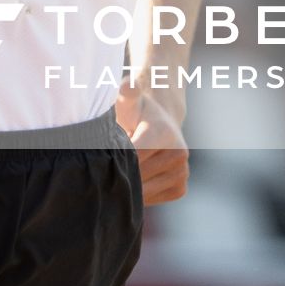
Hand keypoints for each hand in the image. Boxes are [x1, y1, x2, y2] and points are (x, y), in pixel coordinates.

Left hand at [116, 87, 188, 205]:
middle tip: (107, 165)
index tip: (101, 154)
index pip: (131, 158)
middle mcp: (179, 154)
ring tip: (122, 168)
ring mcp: (182, 173)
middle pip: (137, 177)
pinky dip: (139, 193)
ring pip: (143, 192)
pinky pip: (152, 200)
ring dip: (128, 185)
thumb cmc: (136, 111)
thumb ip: (126, 92)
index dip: (112, 159)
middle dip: (119, 173)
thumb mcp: (128, 100)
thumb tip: (129, 85)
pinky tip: (134, 177)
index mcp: (164, 133)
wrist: (160, 123)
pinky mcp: (180, 188)